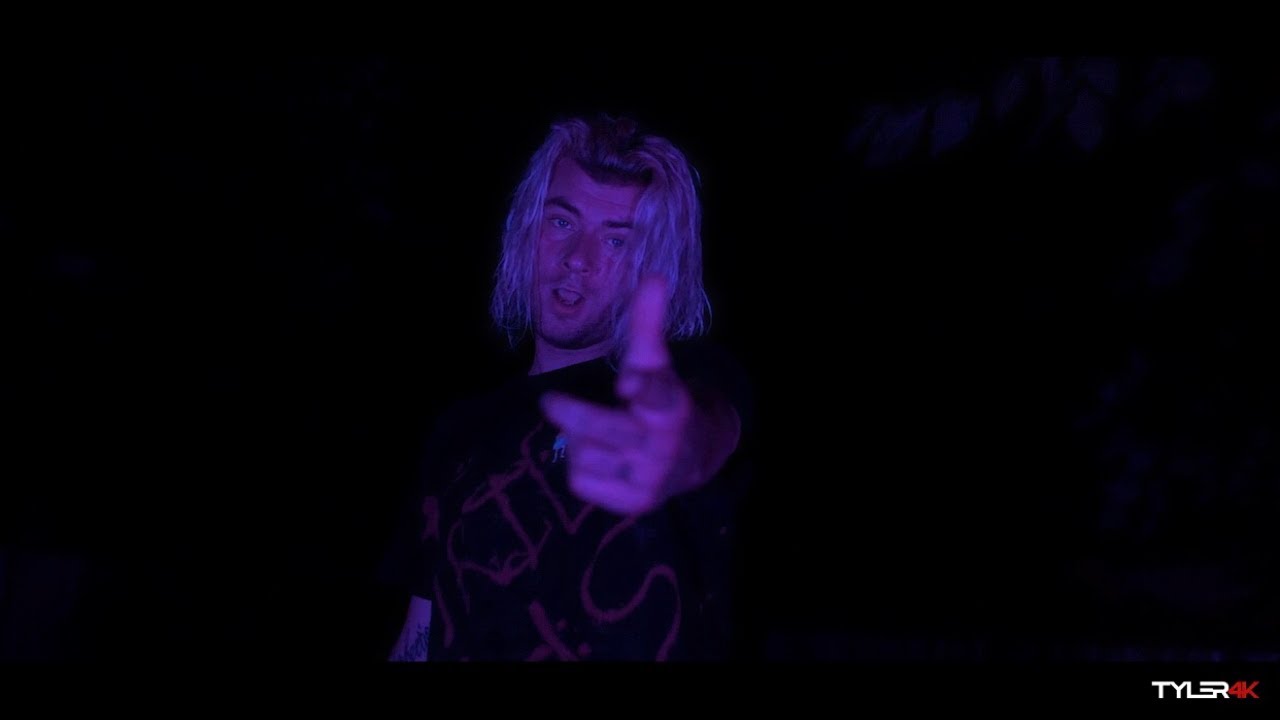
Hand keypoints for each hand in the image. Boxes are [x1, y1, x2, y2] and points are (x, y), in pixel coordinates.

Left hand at [541, 276, 693, 515]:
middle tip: (549, 400)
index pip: (657, 396)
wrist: (693, 458)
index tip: (627, 382)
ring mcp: (650, 477)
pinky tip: (598, 459)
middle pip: (605, 430)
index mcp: (672, 406)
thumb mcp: (658, 363)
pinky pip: (581, 481)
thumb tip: (655, 276)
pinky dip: (580, 468)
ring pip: (585, 453)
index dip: (642, 388)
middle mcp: (664, 444)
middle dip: (574, 415)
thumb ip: (649, 323)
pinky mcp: (634, 503)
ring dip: (579, 440)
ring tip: (595, 433)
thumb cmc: (662, 401)